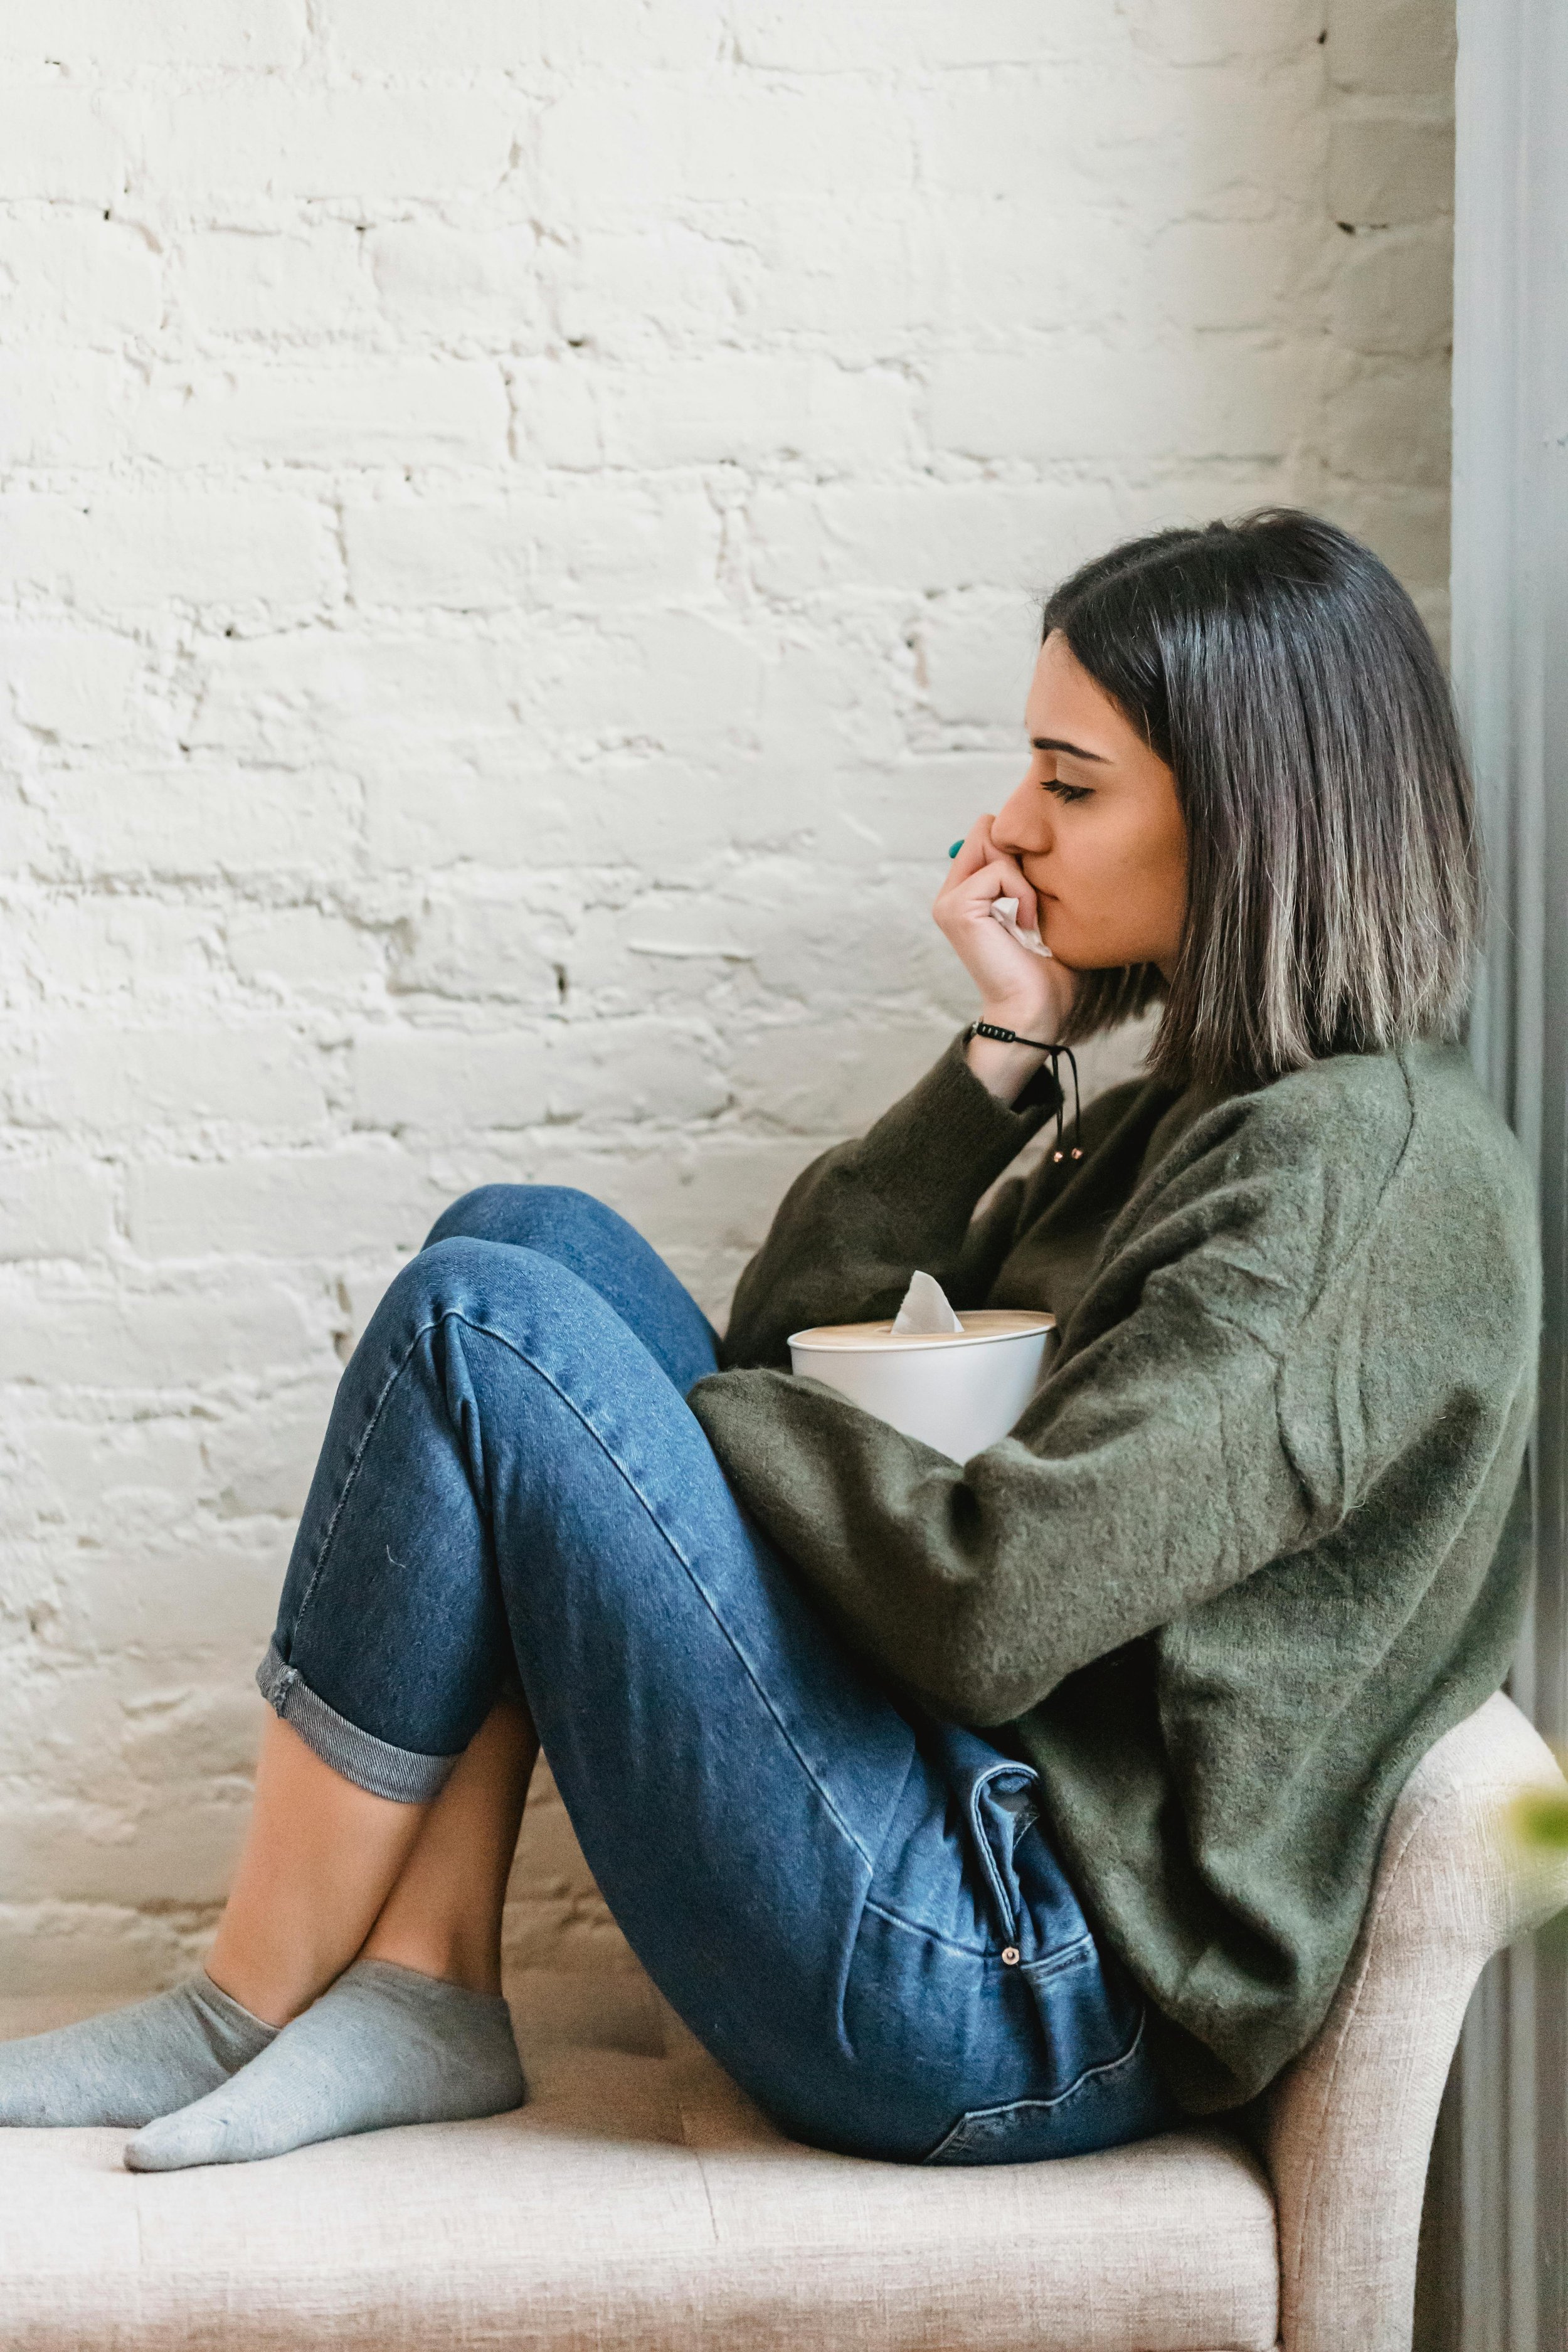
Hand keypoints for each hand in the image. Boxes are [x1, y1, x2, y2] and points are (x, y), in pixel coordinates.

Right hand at [934, 816, 1078, 1039]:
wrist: (1034, 1011)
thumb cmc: (1047, 968)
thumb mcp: (1041, 907)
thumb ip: (1029, 872)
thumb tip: (1037, 838)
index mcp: (968, 892)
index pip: (989, 834)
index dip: (1020, 849)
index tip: (1038, 890)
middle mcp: (952, 892)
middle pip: (987, 830)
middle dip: (1020, 857)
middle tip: (1033, 903)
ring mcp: (949, 900)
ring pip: (992, 843)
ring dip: (1023, 878)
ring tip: (1031, 918)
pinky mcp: (957, 907)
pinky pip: (998, 871)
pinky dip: (1022, 894)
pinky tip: (1027, 925)